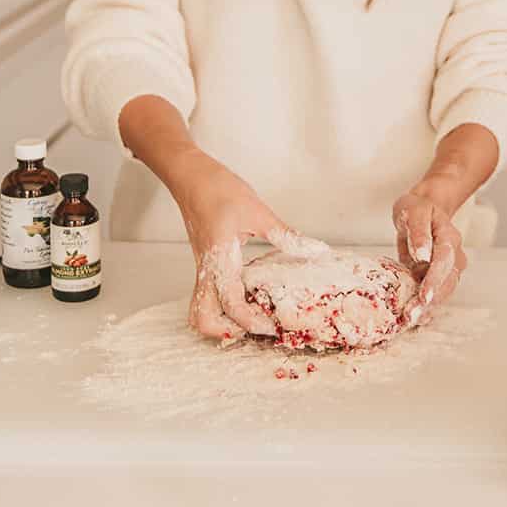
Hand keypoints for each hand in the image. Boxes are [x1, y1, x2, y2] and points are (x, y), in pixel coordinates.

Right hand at [169, 149, 323, 341]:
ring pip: (199, 308)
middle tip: (254, 327)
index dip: (250, 321)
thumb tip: (316, 250)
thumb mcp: (258, 212)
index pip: (230, 303)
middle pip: (201, 317)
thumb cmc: (218, 189)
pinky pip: (206, 293)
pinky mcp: (203, 261)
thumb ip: (286, 236)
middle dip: (223, 331)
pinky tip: (245, 294)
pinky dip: (221, 304)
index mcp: (220, 258)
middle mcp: (207, 268)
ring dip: (220, 320)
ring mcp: (202, 267)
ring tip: (249, 316)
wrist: (190, 175)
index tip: (271, 326)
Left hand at [392, 182, 467, 325]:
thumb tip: (423, 254)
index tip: (423, 296)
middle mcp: (454, 256)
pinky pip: (437, 294)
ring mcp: (450, 268)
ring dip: (428, 308)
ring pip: (443, 292)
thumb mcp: (413, 212)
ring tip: (411, 319)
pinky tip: (417, 319)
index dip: (434, 280)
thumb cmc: (418, 209)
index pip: (444, 261)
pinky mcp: (440, 277)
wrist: (424, 210)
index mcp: (449, 238)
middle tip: (411, 315)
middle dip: (430, 301)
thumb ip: (419, 231)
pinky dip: (427, 308)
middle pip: (446, 282)